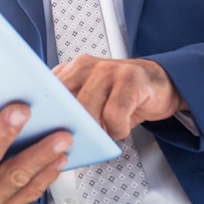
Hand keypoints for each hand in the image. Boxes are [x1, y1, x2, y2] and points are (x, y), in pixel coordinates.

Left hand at [53, 54, 187, 138]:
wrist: (159, 83)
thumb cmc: (120, 96)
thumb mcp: (88, 100)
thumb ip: (68, 109)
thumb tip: (48, 135)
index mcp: (69, 70)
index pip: (44, 92)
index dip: (44, 115)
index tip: (46, 132)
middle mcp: (84, 65)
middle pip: (63, 103)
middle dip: (71, 127)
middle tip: (83, 137)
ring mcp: (107, 69)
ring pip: (87, 109)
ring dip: (97, 130)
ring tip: (106, 130)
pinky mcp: (130, 79)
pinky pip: (114, 115)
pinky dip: (117, 129)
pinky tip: (121, 128)